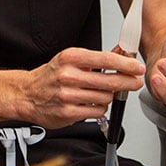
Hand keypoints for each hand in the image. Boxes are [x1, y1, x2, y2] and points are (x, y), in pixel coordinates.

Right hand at [21, 47, 144, 128]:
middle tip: (135, 82)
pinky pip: (97, 111)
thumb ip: (97, 58)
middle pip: (109, 81)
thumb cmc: (51, 75)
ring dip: (109, 96)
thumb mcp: (71, 59)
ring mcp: (68, 95)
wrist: (28, 94)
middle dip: (127, 82)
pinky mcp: (69, 113)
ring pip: (105, 98)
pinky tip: (90, 102)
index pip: (106, 60)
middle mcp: (69, 75)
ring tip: (100, 92)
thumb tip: (121, 52)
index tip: (137, 67)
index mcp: (71, 58)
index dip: (126, 64)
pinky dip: (99, 108)